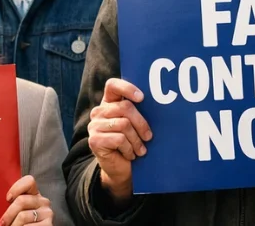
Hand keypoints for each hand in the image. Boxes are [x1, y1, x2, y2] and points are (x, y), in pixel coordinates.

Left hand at [0, 176, 51, 225]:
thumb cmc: (20, 223)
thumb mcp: (16, 212)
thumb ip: (12, 204)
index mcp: (35, 195)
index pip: (29, 181)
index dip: (16, 188)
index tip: (7, 199)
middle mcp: (43, 201)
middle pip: (21, 200)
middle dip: (8, 214)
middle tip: (2, 223)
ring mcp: (47, 213)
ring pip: (23, 216)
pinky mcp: (48, 225)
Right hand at [87, 78, 152, 201]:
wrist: (122, 169)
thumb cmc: (133, 142)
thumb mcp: (137, 124)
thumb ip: (140, 110)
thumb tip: (160, 103)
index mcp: (109, 102)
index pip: (113, 85)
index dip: (127, 88)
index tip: (142, 98)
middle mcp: (99, 111)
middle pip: (125, 107)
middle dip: (142, 123)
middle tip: (149, 137)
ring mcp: (94, 126)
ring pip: (124, 124)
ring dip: (136, 140)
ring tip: (140, 149)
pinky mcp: (94, 140)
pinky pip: (119, 139)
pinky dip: (129, 149)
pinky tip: (130, 154)